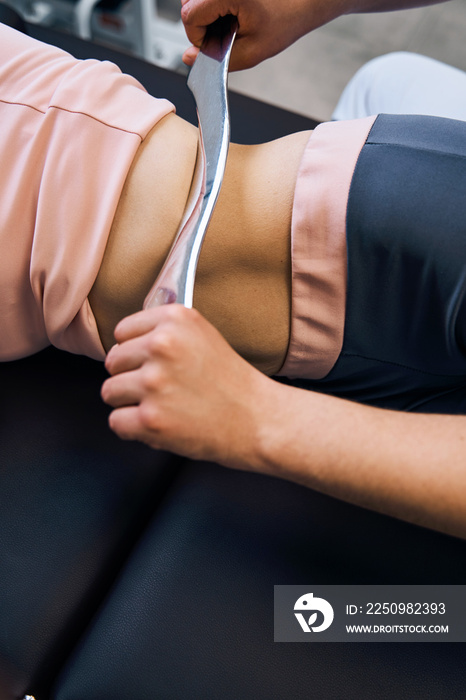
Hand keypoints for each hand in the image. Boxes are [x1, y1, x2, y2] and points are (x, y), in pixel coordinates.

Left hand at [101, 305, 270, 467]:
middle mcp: (161, 346)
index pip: (122, 332)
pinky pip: (116, 422)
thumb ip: (164, 330)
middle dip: (131, 377)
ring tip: (163, 406)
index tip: (155, 364)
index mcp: (174, 319)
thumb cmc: (231, 382)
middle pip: (112, 361)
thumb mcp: (202, 335)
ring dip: (130, 403)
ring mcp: (154, 383)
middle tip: (163, 389)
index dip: (135, 352)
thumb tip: (123, 340)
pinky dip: (133, 429)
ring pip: (109, 392)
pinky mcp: (151, 419)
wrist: (258, 420)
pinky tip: (159, 425)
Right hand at [181, 0, 342, 70]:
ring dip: (208, 15)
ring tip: (234, 21)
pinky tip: (234, 13)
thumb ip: (218, 59)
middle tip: (229, 33)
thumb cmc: (286, 20)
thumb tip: (190, 58)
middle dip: (203, 25)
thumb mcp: (253, 51)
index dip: (198, 37)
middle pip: (189, 5)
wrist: (306, 0)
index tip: (216, 44)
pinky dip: (215, 7)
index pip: (189, 16)